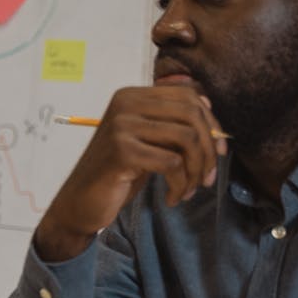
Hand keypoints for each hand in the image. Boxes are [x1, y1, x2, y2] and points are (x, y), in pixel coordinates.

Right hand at [35, 86, 226, 260]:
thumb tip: (209, 106)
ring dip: (196, 171)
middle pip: (192, 115)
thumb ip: (170, 123)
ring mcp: (122, 125)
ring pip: (186, 139)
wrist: (80, 202)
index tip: (217, 153)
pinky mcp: (122, 151)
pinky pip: (172, 163)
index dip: (211, 123)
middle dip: (208, 150)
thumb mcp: (146, 141)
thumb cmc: (117, 173)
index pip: (188, 96)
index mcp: (131, 95)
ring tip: (188, 190)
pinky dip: (179, 185)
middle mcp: (125, 103)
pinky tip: (171, 198)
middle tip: (207, 177)